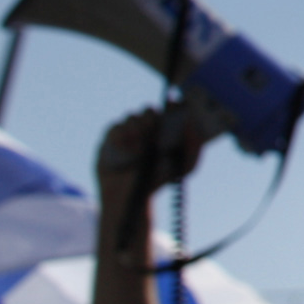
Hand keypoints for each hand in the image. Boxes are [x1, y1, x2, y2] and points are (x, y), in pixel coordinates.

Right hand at [95, 109, 206, 232]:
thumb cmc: (158, 180)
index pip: (168, 108)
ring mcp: (127, 133)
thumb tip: (191, 125)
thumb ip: (194, 148)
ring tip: (140, 151)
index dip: (172, 105)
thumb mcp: (184, 167)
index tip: (174, 106)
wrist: (131, 198)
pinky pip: (114, 127)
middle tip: (154, 131)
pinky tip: (126, 150)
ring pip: (131, 117)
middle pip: (148, 110)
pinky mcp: (109, 140)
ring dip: (137, 130)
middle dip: (152, 118)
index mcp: (164, 129)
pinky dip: (121, 135)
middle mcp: (145, 128)